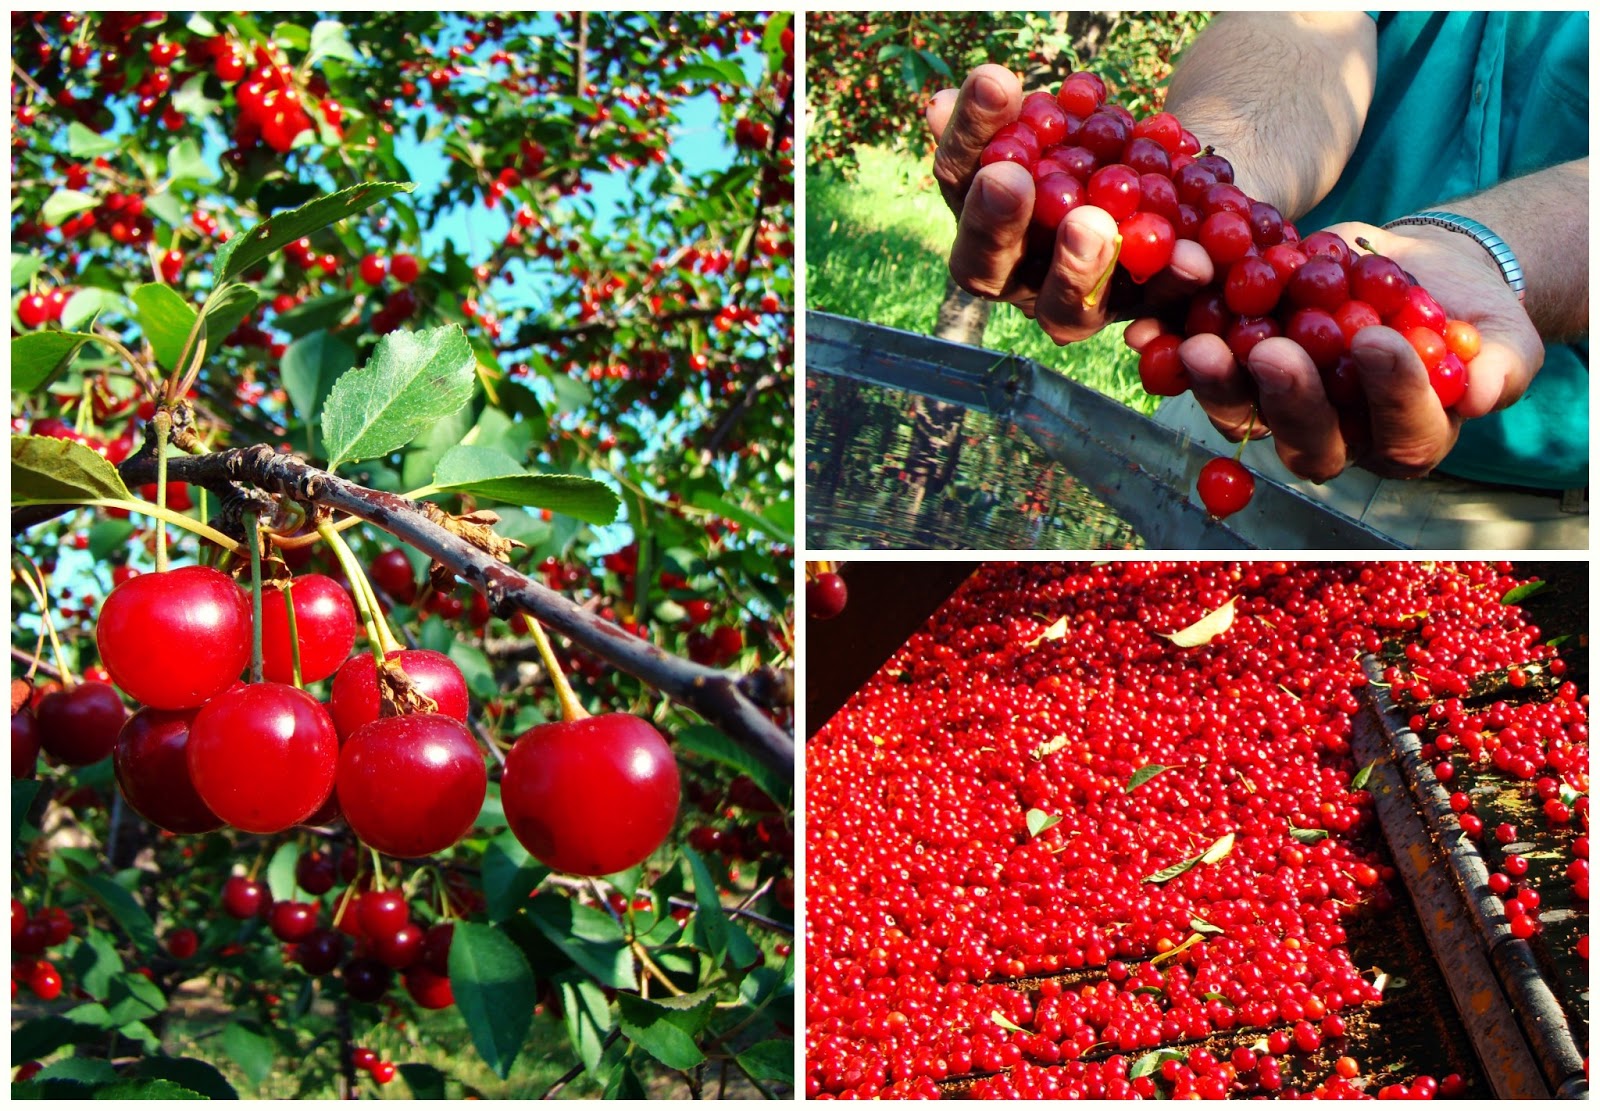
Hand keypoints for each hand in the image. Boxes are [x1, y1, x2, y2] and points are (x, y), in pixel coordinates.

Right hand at [927, 66, 1212, 343]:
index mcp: (979, 217)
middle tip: (1009, 179)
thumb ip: (1008, 116)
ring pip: (1063, 310)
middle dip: (996, 223)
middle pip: (987, 268)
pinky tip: (1193, 255)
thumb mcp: (1056, 118)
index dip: (968, 136)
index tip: (991, 82)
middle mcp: (1015, 277)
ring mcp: (1072, 306)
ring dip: (1077, 267)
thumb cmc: (1091, 142)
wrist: (1169, 172)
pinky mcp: (1138, 314)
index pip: (957, 179)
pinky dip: (1173, 278)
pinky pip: (1153, 307)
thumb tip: (939, 105)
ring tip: (1093, 222)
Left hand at [1126, 222, 1544, 479]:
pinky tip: (1150, 329)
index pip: (1402, 432)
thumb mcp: (1500, 333)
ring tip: (1200, 342)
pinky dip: (1169, 349)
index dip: (1390, 393)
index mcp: (1405, 439)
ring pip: (1242, 410)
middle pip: (1307, 435)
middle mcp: (1335, 438)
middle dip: (1288, 396)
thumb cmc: (1467, 313)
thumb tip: (1478, 391)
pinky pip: (1198, 370)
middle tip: (1273, 351)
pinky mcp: (1233, 373)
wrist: (1411, 271)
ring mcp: (1275, 410)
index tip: (1378, 339)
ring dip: (1216, 381)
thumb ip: (1497, 367)